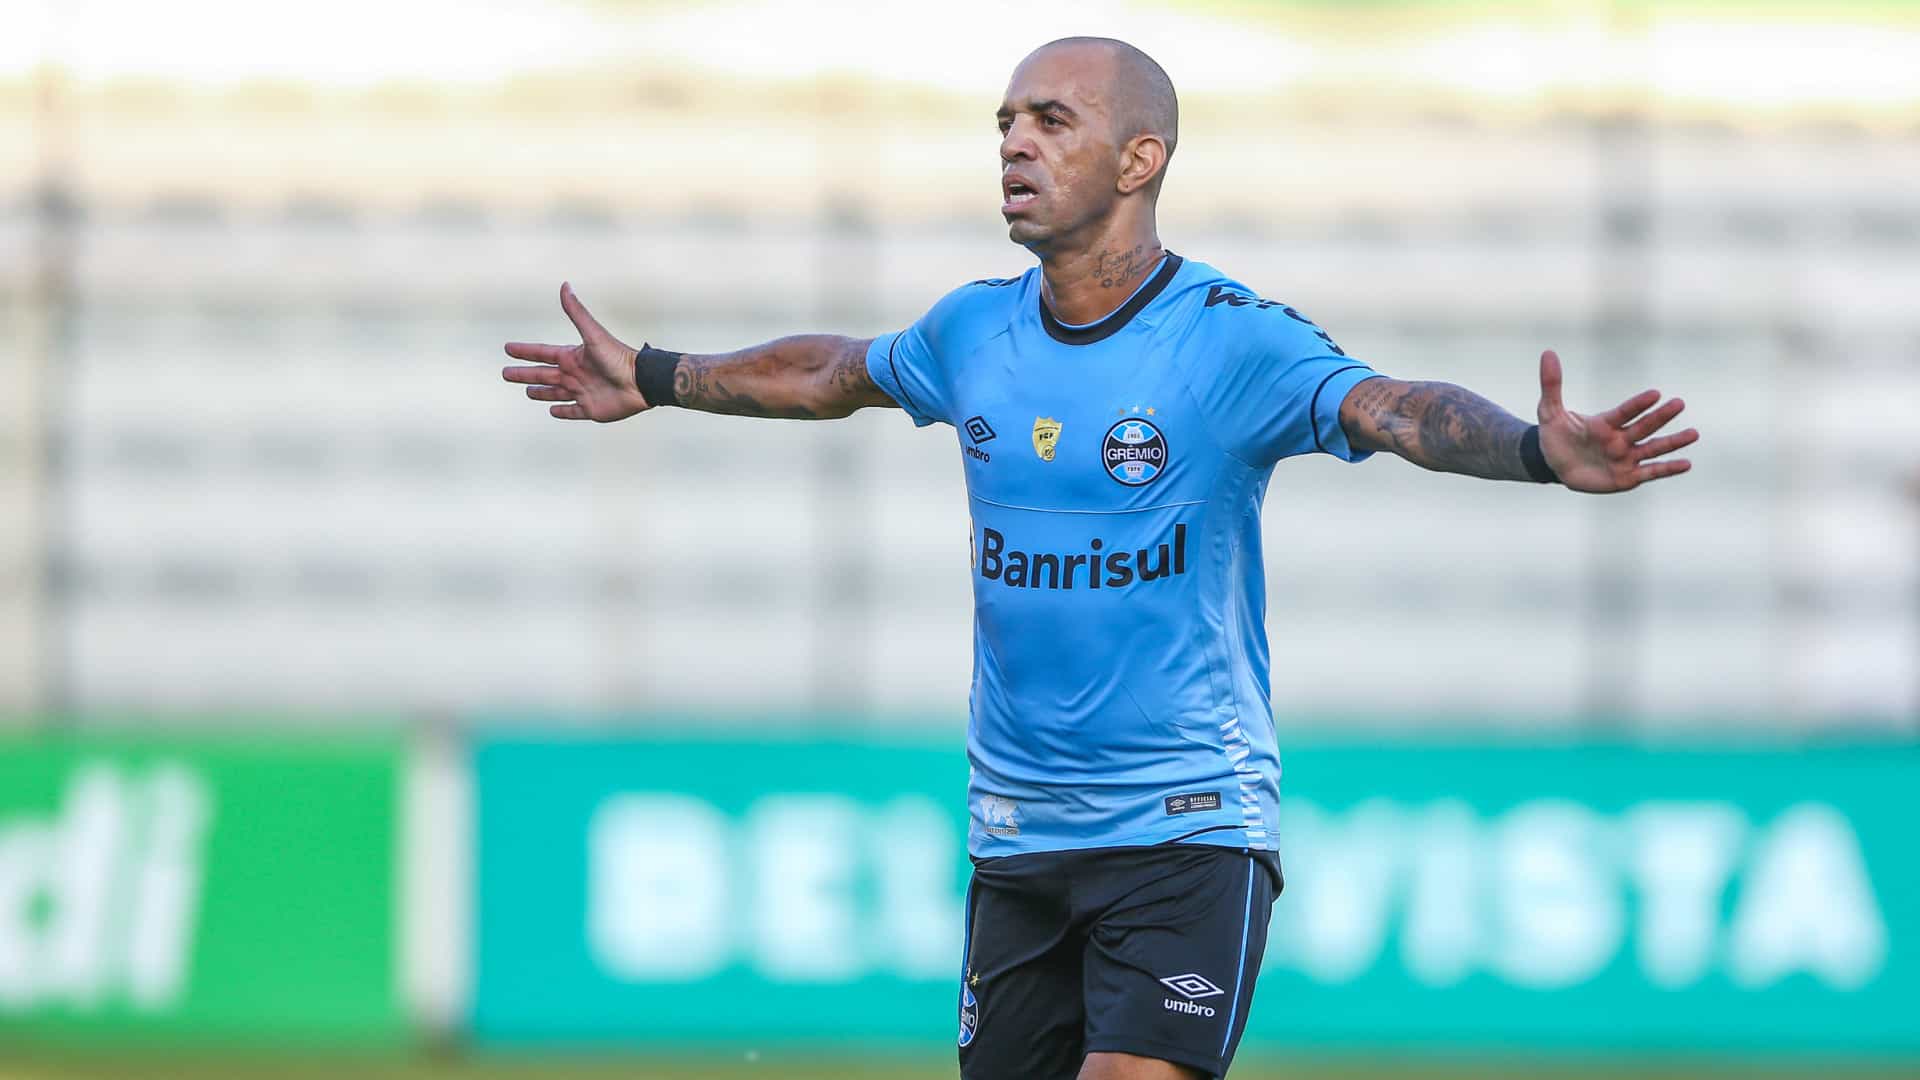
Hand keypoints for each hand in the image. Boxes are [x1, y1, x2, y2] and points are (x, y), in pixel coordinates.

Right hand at [501, 282, 650, 421]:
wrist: (640, 382)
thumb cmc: (617, 358)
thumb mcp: (593, 334)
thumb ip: (577, 312)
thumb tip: (565, 285)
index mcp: (573, 357)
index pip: (543, 353)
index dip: (525, 351)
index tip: (508, 348)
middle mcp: (576, 374)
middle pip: (543, 375)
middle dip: (524, 374)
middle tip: (506, 374)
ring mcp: (582, 392)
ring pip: (555, 393)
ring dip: (541, 392)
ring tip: (527, 392)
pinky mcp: (591, 410)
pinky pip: (573, 412)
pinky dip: (562, 412)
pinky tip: (552, 411)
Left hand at [1536, 349, 1697, 492]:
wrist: (1554, 465)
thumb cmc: (1555, 436)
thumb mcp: (1549, 411)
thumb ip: (1551, 384)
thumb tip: (1548, 352)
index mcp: (1605, 422)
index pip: (1625, 412)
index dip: (1638, 404)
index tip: (1655, 394)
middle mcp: (1620, 438)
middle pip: (1644, 427)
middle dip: (1661, 417)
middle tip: (1679, 403)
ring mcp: (1626, 457)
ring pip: (1654, 448)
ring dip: (1673, 442)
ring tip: (1694, 434)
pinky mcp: (1627, 477)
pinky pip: (1651, 472)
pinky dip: (1668, 469)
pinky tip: (1687, 464)